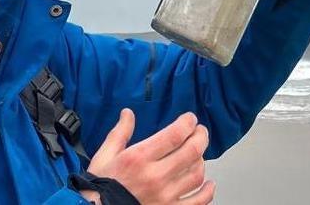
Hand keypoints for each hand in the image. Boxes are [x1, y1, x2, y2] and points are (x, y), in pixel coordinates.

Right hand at [82, 109, 214, 203]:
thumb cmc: (101, 186)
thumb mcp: (104, 155)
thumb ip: (120, 133)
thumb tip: (128, 113)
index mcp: (139, 158)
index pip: (174, 135)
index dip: (187, 123)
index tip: (190, 118)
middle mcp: (156, 176)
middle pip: (192, 151)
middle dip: (200, 136)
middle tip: (200, 131)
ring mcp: (165, 196)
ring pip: (197, 174)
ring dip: (201, 161)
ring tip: (198, 155)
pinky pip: (198, 201)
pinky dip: (207, 192)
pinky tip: (209, 184)